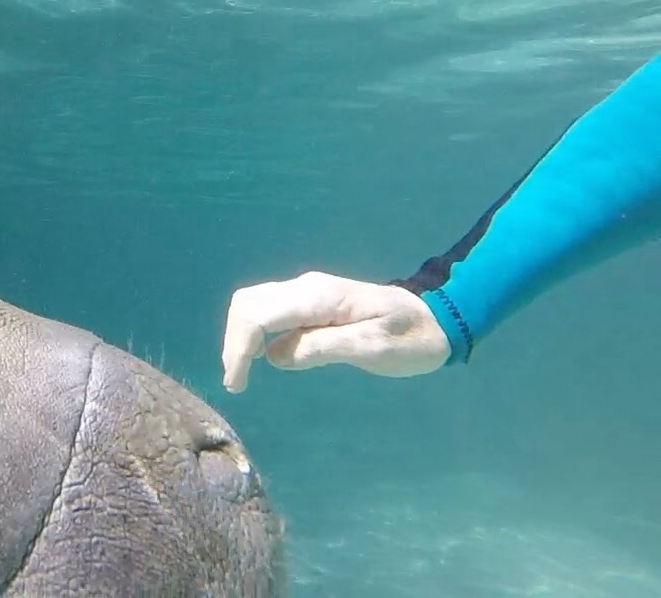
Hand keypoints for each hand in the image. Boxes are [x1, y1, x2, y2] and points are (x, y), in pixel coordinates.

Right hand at [221, 271, 450, 392]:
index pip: (259, 314)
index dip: (239, 348)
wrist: (437, 318)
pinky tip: (261, 357)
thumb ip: (324, 347)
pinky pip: (268, 310)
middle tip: (238, 382)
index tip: (238, 383)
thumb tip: (275, 356)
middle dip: (234, 342)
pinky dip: (253, 332)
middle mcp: (307, 288)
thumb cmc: (411, 339)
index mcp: (320, 298)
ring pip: (253, 303)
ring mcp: (307, 292)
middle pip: (247, 304)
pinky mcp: (310, 302)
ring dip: (240, 336)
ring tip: (243, 373)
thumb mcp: (374, 348)